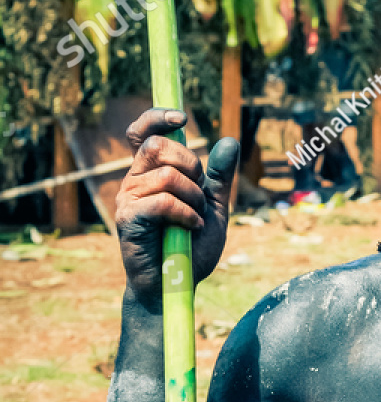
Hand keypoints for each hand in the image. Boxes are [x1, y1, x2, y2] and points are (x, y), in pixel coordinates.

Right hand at [116, 109, 238, 298]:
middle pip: (159, 147)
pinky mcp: (128, 219)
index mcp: (150, 173)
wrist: (175, 286)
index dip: (157, 116)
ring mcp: (128, 198)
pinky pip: (163, 201)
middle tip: (199, 196)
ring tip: (196, 221)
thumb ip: (219, 178)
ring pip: (167, 176)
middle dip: (191, 167)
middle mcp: (135, 180)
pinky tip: (191, 229)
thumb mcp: (212, 209)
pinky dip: (186, 215)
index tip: (182, 116)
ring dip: (193, 199)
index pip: (143, 132)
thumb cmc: (190, 248)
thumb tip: (230, 140)